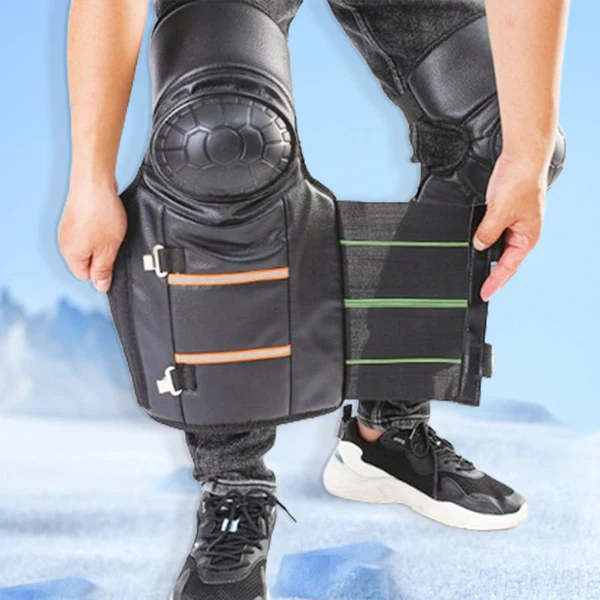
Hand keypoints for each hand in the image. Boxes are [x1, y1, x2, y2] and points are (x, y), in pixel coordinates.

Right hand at [58, 181, 126, 292]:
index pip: (86, 276)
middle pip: (86, 260)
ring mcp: (69, 228)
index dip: (102, 271)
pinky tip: (107, 220)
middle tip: (114, 243)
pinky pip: (89, 231)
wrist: (94, 182)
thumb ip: (103, 269)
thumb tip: (100, 286)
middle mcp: (65, 242)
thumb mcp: (107, 249)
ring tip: (111, 229)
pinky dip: (99, 228)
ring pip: (89, 244)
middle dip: (102, 255)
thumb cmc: (100, 214)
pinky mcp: (76, 216)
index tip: (113, 260)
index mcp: (71, 254)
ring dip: (102, 241)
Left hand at [473, 152, 548, 301]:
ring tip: (474, 268)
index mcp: (527, 237)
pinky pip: (494, 232)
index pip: (509, 267)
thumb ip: (487, 232)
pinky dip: (485, 239)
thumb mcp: (498, 212)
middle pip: (504, 259)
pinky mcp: (506, 213)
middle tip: (476, 284)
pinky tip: (475, 243)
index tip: (484, 293)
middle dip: (491, 272)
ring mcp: (515, 223)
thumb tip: (479, 245)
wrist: (521, 157)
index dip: (495, 281)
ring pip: (498, 246)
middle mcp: (523, 233)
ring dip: (487, 254)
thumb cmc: (520, 181)